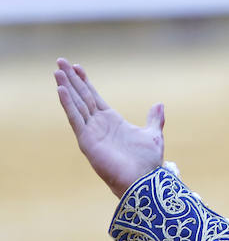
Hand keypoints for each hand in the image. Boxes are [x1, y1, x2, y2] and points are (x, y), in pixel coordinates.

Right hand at [55, 58, 164, 197]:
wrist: (143, 180)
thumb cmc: (147, 162)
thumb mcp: (153, 135)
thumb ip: (154, 119)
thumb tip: (159, 104)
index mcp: (112, 120)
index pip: (94, 96)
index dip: (85, 82)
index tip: (76, 66)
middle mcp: (98, 124)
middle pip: (82, 96)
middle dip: (71, 79)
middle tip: (60, 61)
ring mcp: (91, 131)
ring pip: (76, 104)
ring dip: (66, 87)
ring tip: (57, 71)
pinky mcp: (87, 140)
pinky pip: (75, 119)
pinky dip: (68, 104)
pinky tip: (61, 90)